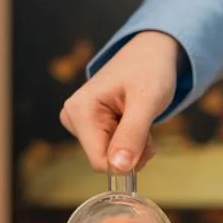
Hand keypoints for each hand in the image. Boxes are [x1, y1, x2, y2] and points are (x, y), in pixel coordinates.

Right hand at [59, 31, 181, 171]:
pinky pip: (111, 150)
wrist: (149, 54)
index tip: (148, 143)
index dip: (128, 160)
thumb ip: (132, 135)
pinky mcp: (88, 126)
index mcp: (80, 110)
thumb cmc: (149, 70)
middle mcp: (72, 117)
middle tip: (146, 125)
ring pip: (110, 158)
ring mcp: (79, 123)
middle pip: (105, 161)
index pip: (100, 162)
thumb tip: (118, 168)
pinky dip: (130, 142)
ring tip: (140, 118)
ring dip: (133, 146)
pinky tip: (133, 120)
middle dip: (132, 151)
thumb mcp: (147, 101)